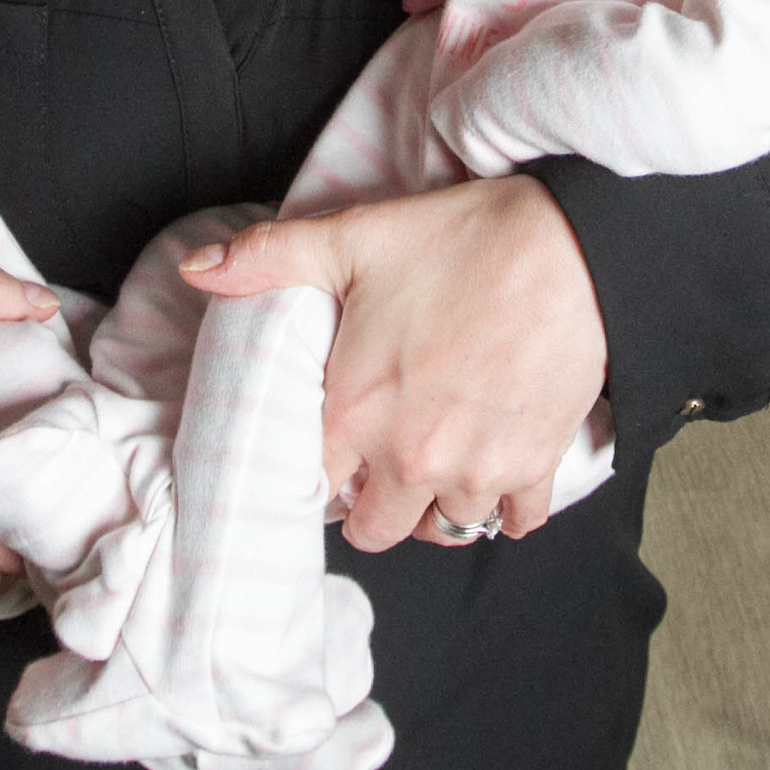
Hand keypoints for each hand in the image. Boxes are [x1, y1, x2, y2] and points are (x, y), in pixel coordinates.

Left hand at [179, 176, 605, 551]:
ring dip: (438, 502)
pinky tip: (496, 464)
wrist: (573, 246)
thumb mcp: (353, 239)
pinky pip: (517, 521)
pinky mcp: (536, 464)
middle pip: (377, 530)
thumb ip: (270, 260)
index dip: (317, 471)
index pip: (312, 492)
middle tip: (380, 461)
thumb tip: (197, 268)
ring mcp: (478, 470)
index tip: (330, 449)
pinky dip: (506, 505)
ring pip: (446, 528)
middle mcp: (413, 460)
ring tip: (437, 457)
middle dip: (373, 504)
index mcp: (356, 415)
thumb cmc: (462, 241)